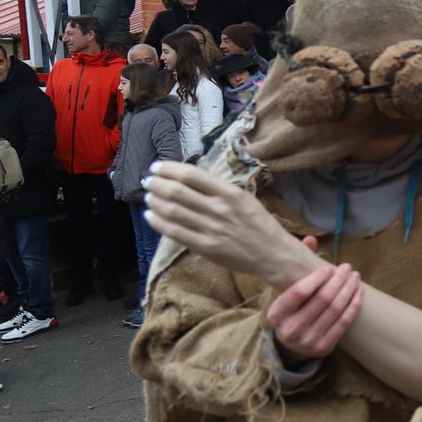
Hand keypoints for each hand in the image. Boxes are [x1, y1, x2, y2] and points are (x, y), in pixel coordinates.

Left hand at [143, 161, 320, 287]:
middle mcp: (218, 208)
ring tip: (148, 197)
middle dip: (157, 184)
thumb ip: (220, 190)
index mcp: (229, 193)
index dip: (169, 169)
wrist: (273, 254)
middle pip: (177, 191)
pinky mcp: (205, 246)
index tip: (157, 167)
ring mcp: (211, 228)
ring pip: (172, 210)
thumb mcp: (244, 199)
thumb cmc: (260, 224)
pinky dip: (158, 222)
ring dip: (154, 201)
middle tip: (148, 181)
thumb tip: (191, 180)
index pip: (192, 175)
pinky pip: (174, 232)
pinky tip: (151, 216)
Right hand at [266, 262, 362, 360]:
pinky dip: (353, 306)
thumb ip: (296, 266)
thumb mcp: (284, 293)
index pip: (299, 292)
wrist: (290, 346)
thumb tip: (310, 239)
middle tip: (348, 268)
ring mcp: (307, 341)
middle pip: (322, 299)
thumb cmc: (289, 311)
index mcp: (276, 314)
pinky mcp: (323, 347)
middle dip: (338, 280)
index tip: (329, 267)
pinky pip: (343, 323)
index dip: (317, 278)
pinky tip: (359, 293)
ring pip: (335, 310)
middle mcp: (290, 330)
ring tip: (355, 277)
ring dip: (349, 290)